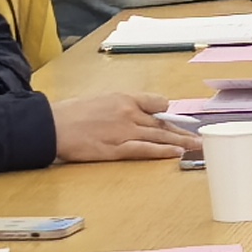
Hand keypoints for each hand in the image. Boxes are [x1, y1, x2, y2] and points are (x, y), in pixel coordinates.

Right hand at [56, 93, 207, 164]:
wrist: (52, 125)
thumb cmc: (69, 114)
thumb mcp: (98, 100)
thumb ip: (118, 106)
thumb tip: (130, 114)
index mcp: (124, 98)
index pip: (156, 102)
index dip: (168, 113)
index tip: (177, 120)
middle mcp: (129, 113)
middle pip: (162, 122)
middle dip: (182, 130)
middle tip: (200, 135)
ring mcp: (124, 131)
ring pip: (159, 136)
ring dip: (181, 141)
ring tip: (197, 146)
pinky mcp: (116, 149)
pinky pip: (145, 149)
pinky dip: (162, 151)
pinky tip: (176, 153)